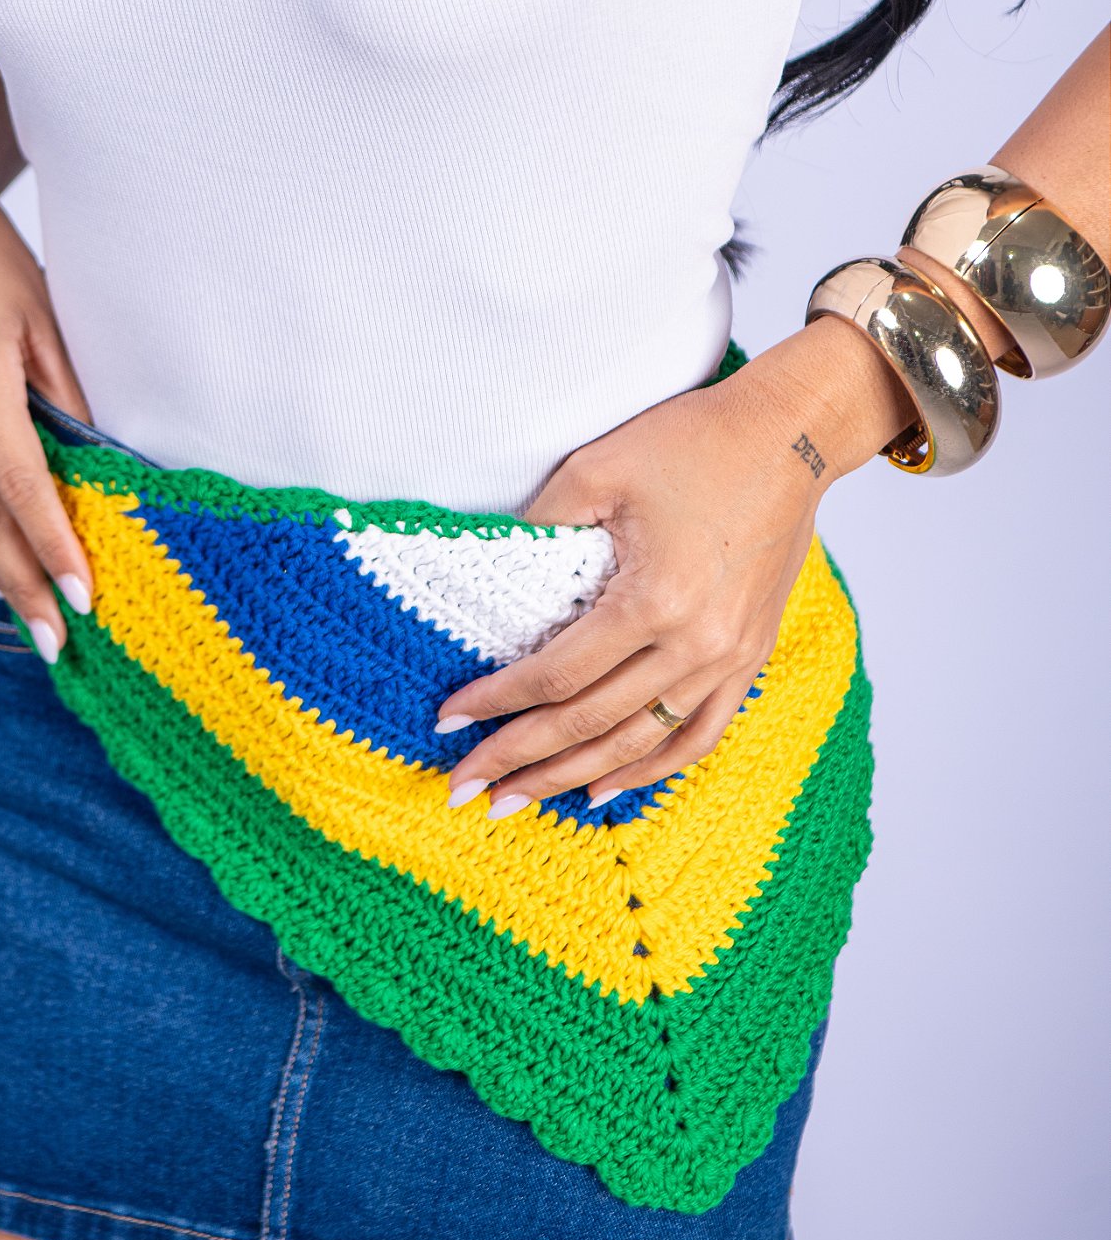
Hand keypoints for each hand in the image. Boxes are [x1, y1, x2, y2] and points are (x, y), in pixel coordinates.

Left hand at [435, 323, 910, 815]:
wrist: (791, 437)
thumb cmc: (692, 441)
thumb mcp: (596, 468)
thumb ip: (539, 526)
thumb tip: (491, 578)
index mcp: (653, 599)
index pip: (555, 674)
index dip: (496, 703)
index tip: (447, 722)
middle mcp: (695, 643)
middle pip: (589, 723)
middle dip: (519, 760)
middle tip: (465, 790)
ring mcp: (729, 657)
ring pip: (638, 742)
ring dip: (574, 777)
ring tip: (518, 802)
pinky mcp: (750, 656)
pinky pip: (697, 733)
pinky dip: (651, 769)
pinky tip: (605, 788)